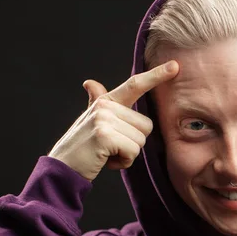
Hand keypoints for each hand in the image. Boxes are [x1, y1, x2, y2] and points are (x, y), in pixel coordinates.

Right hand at [48, 61, 178, 181]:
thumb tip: (90, 83)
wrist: (61, 169)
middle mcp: (104, 106)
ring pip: (141, 141)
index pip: (135, 84)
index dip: (156, 75)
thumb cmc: (82, 148)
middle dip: (133, 143)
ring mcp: (103, 118)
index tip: (175, 66)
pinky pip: (133, 152)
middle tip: (110, 148)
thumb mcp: (90, 122)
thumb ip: (97, 102)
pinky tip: (105, 161)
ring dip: (127, 154)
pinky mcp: (104, 135)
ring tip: (106, 154)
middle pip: (146, 126)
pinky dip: (123, 162)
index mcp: (105, 101)